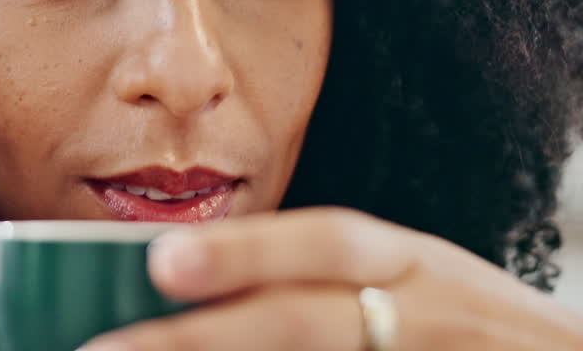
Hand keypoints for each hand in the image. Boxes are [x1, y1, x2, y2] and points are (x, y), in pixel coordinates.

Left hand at [79, 207, 582, 350]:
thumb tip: (185, 279)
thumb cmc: (477, 327)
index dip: (247, 251)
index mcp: (415, 262)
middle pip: (312, 321)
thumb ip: (328, 277)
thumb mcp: (420, 280)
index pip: (330, 242)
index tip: (160, 261)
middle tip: (106, 350)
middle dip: (213, 337)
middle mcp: (432, 311)